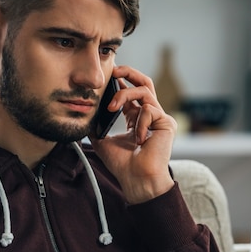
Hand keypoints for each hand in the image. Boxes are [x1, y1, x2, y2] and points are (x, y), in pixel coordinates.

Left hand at [91, 65, 176, 203]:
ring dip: (124, 95)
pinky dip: (139, 122)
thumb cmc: (123, 165)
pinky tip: (139, 140)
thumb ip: (96, 125)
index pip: (131, 92)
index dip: (120, 81)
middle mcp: (150, 116)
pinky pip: (149, 110)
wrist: (137, 180)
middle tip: (113, 71)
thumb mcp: (103, 141)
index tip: (107, 75)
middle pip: (144, 83)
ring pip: (144, 91)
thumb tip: (83, 113)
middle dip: (129, 72)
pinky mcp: (167, 123)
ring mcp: (160, 119)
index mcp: (137, 118)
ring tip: (112, 108)